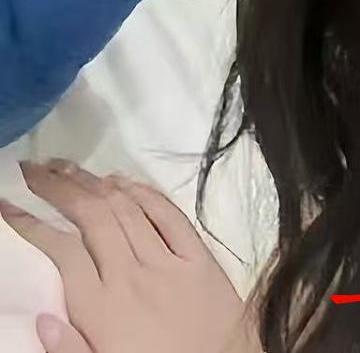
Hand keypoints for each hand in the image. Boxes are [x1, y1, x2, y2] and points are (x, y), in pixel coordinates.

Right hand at [0, 160, 259, 352]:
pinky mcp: (200, 258)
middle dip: (59, 188)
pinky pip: (170, 216)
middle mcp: (132, 277)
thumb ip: (72, 350)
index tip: (10, 203)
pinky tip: (124, 181)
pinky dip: (145, 193)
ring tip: (68, 166)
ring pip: (126, 209)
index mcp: (103, 311)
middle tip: (35, 169)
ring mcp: (168, 262)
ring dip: (94, 182)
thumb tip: (41, 318)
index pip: (61, 252)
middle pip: (91, 218)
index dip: (31, 224)